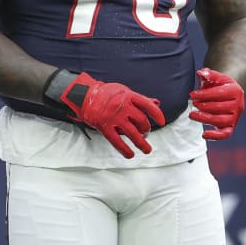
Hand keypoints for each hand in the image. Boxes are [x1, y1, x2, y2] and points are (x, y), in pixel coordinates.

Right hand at [51, 71, 165, 157]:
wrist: (84, 95)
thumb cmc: (106, 94)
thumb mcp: (124, 92)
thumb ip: (140, 99)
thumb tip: (157, 103)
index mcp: (128, 96)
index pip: (147, 105)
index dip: (157, 114)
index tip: (161, 122)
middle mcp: (122, 107)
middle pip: (141, 121)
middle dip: (146, 130)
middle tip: (145, 134)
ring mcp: (113, 117)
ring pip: (132, 133)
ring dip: (142, 144)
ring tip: (146, 150)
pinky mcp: (104, 126)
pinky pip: (117, 141)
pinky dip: (125, 150)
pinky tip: (130, 154)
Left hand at [189, 68, 245, 140]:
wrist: (229, 92)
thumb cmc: (219, 84)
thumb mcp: (215, 77)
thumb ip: (208, 74)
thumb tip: (201, 73)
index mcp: (235, 91)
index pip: (219, 94)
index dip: (204, 95)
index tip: (191, 95)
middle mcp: (238, 105)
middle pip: (220, 108)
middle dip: (203, 106)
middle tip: (192, 104)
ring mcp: (236, 117)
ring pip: (221, 121)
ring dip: (205, 118)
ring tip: (192, 114)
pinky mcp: (231, 126)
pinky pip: (226, 134)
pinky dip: (216, 136)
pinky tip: (204, 135)